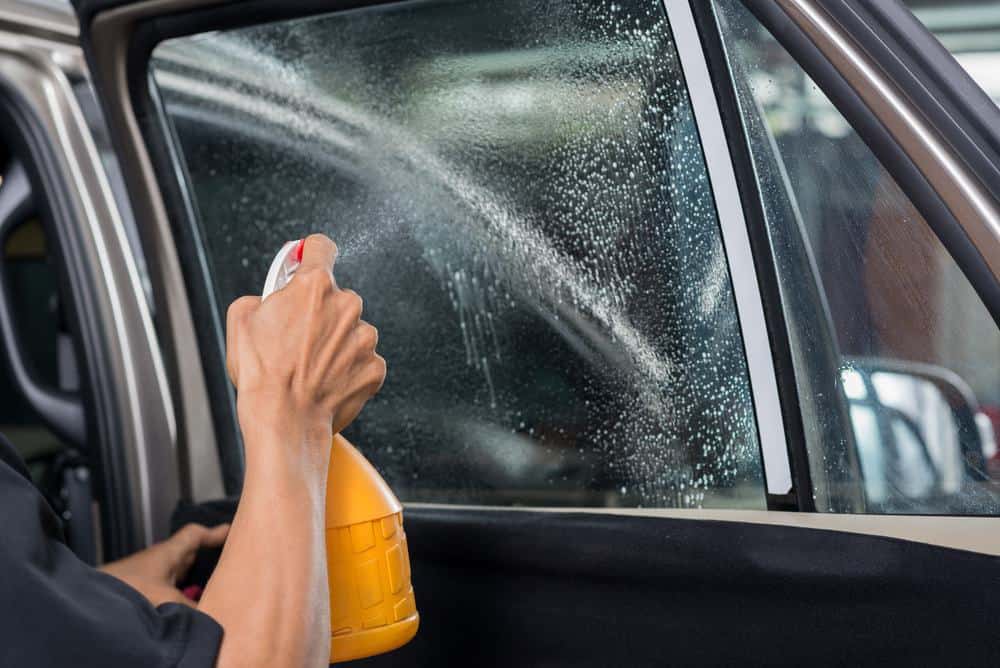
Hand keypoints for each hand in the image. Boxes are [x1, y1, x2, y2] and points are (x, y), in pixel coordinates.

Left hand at [100, 523, 228, 606]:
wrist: (88, 601)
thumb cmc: (122, 589)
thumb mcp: (165, 599)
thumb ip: (192, 608)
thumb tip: (212, 616)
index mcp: (167, 553)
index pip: (194, 535)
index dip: (214, 533)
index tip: (230, 531)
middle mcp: (160, 562)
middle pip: (190, 553)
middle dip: (208, 556)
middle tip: (228, 560)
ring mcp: (150, 577)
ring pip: (180, 572)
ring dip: (195, 577)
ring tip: (213, 586)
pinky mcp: (141, 593)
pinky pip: (170, 589)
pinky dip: (182, 595)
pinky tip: (187, 607)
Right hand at [225, 234, 385, 443]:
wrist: (284, 419)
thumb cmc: (261, 374)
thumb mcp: (240, 320)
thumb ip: (261, 296)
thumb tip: (269, 300)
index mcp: (314, 286)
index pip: (321, 248)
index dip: (311, 253)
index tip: (308, 259)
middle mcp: (348, 305)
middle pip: (336, 297)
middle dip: (320, 312)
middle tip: (297, 337)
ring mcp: (365, 338)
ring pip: (351, 330)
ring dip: (335, 342)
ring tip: (309, 366)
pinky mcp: (375, 367)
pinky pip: (362, 360)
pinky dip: (347, 369)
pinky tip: (325, 381)